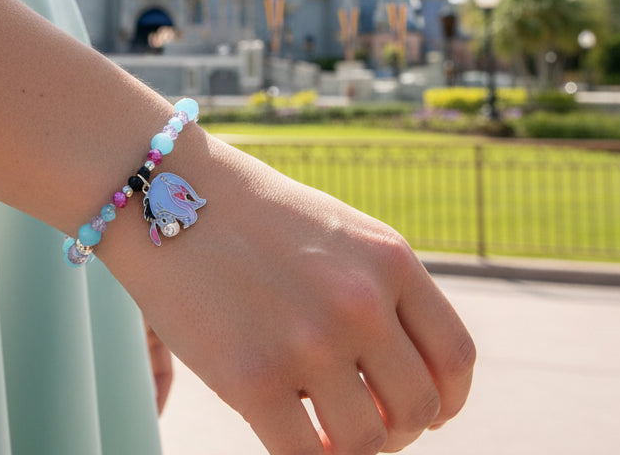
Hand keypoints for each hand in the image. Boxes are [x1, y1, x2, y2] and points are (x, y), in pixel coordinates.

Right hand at [109, 137, 474, 454]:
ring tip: (321, 431)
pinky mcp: (252, 378)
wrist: (165, 190)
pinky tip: (289, 438)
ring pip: (365, 441)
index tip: (427, 412)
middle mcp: (361, 303)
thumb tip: (398, 378)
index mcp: (390, 261)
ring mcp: (308, 342)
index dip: (446, 400)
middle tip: (365, 425)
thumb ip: (379, 291)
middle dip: (398, 430)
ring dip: (349, 448)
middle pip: (418, 407)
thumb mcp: (338, 233)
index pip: (454, 358)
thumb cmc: (250, 216)